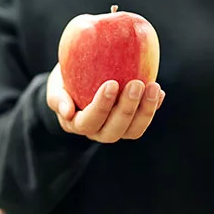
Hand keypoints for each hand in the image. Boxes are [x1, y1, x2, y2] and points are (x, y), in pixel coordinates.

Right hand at [46, 63, 164, 142]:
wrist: (78, 82)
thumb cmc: (65, 82)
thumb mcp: (55, 87)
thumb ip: (57, 98)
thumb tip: (67, 111)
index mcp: (76, 124)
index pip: (89, 121)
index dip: (102, 106)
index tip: (112, 83)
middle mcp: (97, 132)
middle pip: (114, 130)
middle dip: (127, 109)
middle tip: (136, 84)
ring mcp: (116, 129)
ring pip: (133, 130)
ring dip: (146, 111)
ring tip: (153, 87)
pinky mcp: (131, 123)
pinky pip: (144, 120)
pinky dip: (153, 107)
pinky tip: (159, 92)